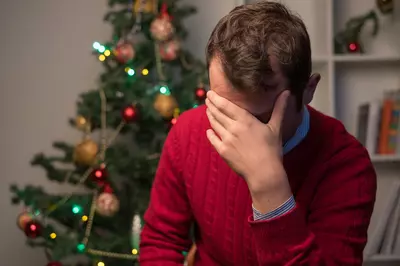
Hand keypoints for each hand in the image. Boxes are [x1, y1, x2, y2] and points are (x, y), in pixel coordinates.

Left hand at [205, 90, 291, 208]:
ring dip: (210, 116)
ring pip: (214, 124)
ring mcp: (226, 140)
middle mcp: (233, 128)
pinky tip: (208, 130)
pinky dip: (210, 133)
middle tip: (207, 98)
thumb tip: (287, 92)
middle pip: (218, 113)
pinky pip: (213, 140)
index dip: (216, 98)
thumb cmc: (272, 150)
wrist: (264, 172)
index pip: (226, 105)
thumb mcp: (276, 128)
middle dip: (211, 105)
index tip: (211, 93)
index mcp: (245, 120)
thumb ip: (279, 109)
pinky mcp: (222, 151)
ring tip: (207, 110)